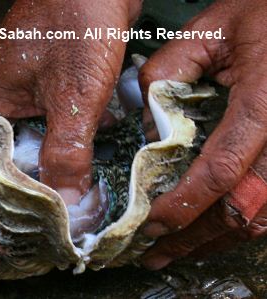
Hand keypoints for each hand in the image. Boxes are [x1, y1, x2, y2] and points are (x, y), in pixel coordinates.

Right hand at [0, 0, 140, 204]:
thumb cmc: (78, 22)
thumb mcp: (74, 94)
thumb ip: (67, 151)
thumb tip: (66, 202)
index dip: (15, 187)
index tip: (38, 211)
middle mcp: (3, 95)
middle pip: (17, 151)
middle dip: (44, 172)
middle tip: (66, 201)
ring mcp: (28, 88)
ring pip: (41, 136)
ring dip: (63, 153)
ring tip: (82, 177)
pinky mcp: (51, 83)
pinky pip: (58, 118)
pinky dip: (74, 131)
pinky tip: (94, 141)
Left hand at [138, 0, 266, 268]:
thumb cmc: (259, 15)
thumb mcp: (207, 32)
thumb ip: (167, 75)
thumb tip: (149, 129)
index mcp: (266, 103)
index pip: (221, 169)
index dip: (185, 204)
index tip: (151, 224)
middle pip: (242, 209)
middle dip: (194, 237)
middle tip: (154, 254)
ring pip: (262, 221)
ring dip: (214, 242)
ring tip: (176, 253)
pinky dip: (237, 229)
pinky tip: (209, 234)